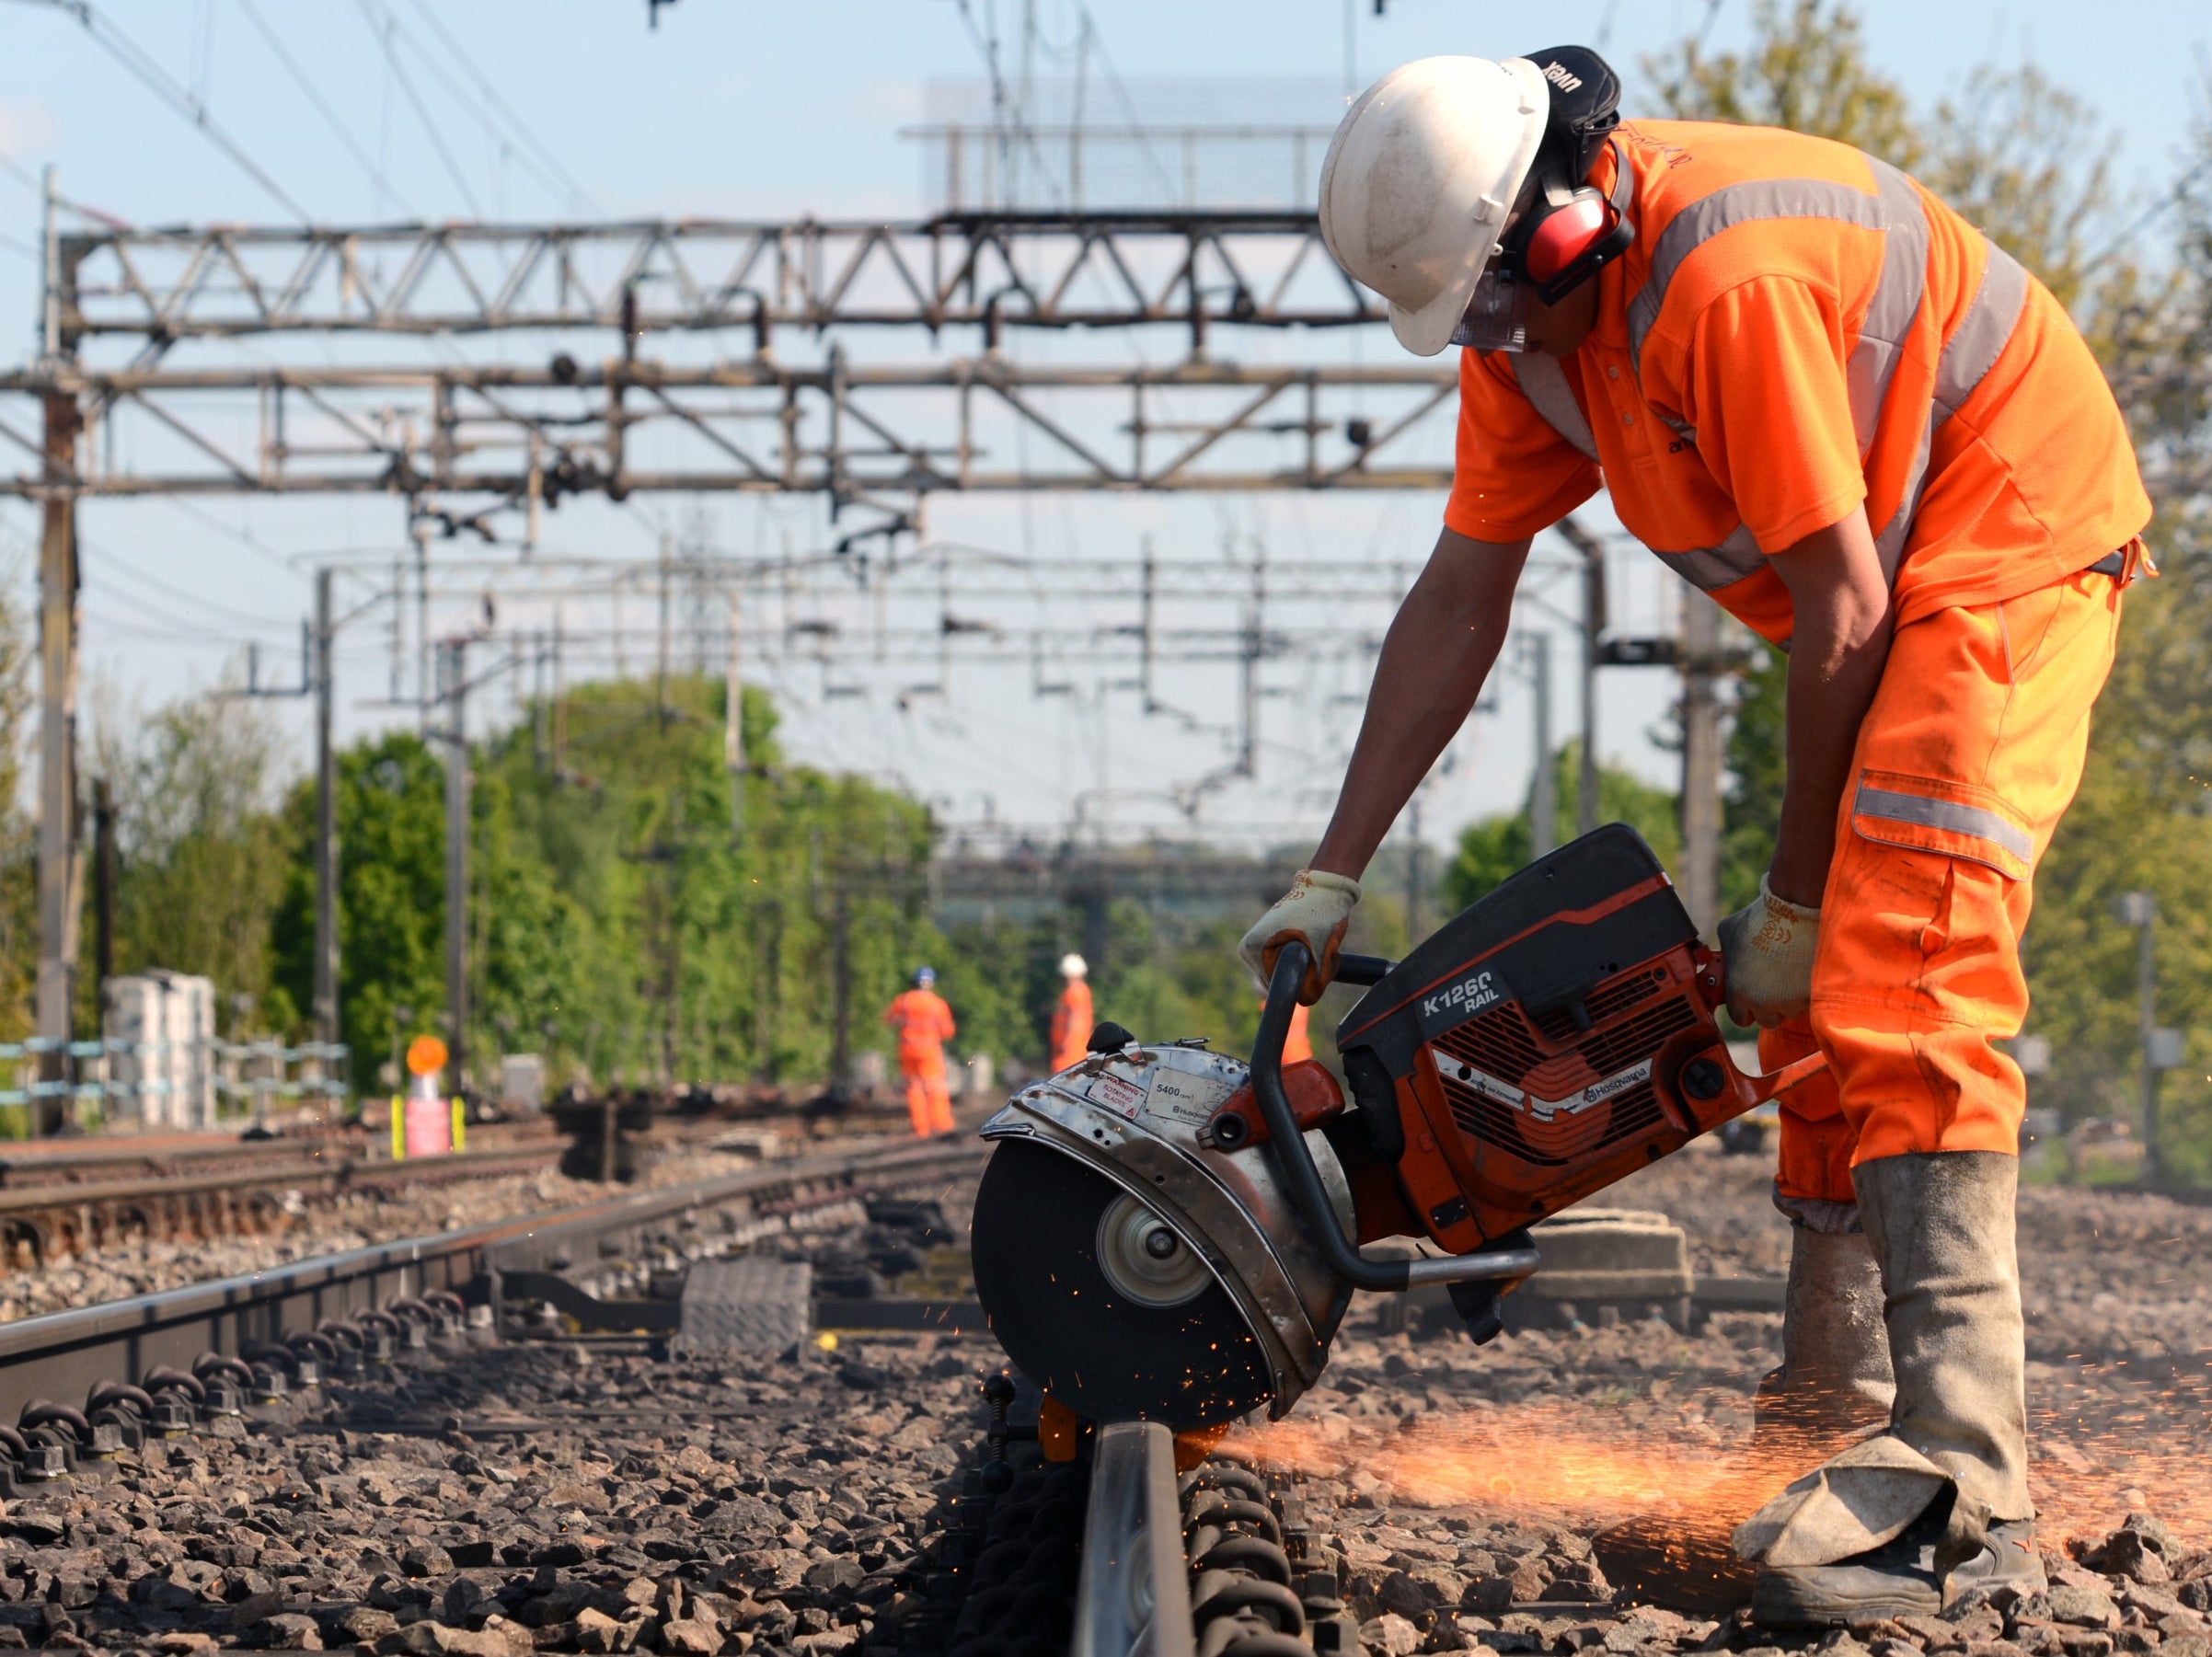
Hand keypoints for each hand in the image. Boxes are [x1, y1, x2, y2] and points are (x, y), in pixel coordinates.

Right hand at [1239, 870, 1360, 1003]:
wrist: (1325, 889)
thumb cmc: (1321, 915)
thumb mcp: (1322, 951)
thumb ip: (1314, 981)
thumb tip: (1306, 1000)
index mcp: (1251, 947)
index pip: (1277, 986)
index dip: (1302, 981)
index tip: (1320, 960)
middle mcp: (1248, 948)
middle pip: (1278, 981)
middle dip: (1303, 975)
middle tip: (1324, 955)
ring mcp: (1257, 946)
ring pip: (1284, 975)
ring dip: (1306, 969)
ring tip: (1320, 947)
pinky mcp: (1268, 944)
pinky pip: (1285, 966)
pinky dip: (1303, 963)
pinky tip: (1315, 945)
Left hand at [1716, 873, 1820, 1027]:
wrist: (1796, 910)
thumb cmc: (1760, 919)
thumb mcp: (1728, 933)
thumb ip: (1725, 954)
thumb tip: (1723, 957)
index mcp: (1739, 993)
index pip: (1740, 1018)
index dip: (1744, 1008)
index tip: (1749, 1001)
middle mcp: (1764, 1003)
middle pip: (1767, 1020)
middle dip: (1768, 1007)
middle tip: (1771, 987)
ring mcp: (1791, 1002)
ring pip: (1790, 1011)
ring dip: (1789, 999)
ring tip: (1788, 971)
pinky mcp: (1813, 995)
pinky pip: (1809, 1002)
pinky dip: (1806, 991)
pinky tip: (1803, 970)